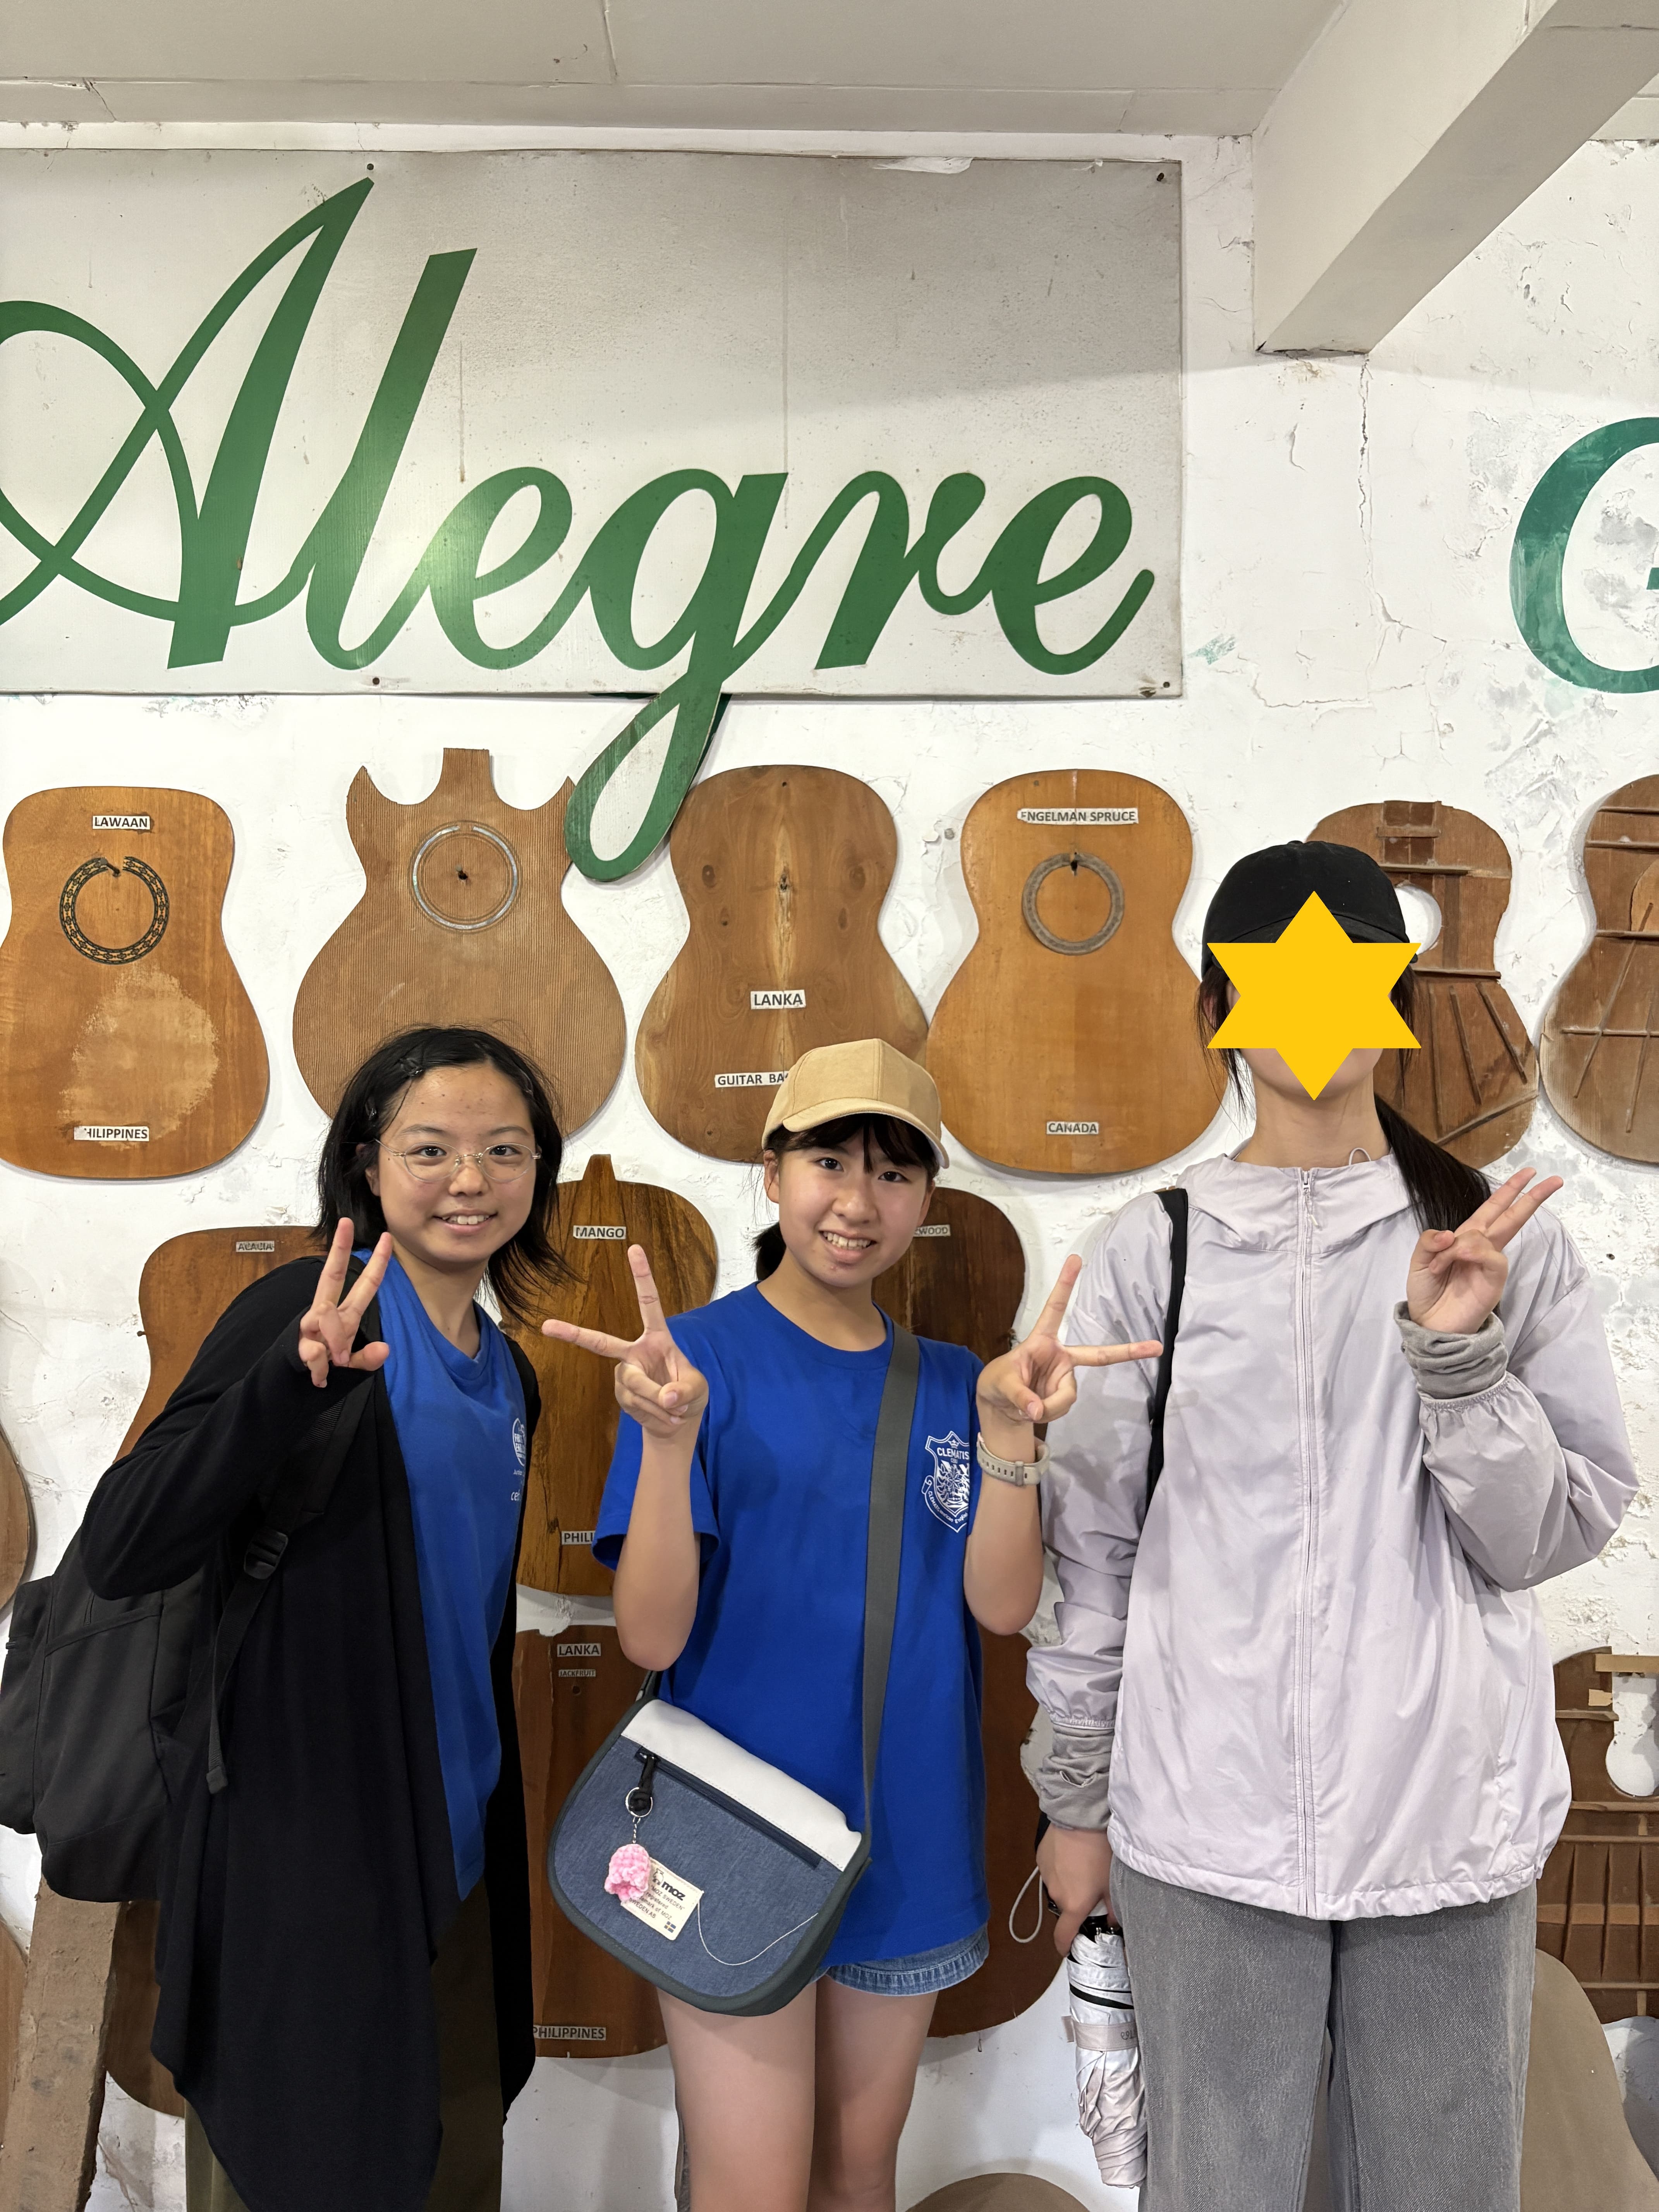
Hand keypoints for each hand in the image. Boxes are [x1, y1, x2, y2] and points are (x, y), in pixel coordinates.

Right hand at [298, 1219, 391, 1387]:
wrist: (294, 1389)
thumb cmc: (326, 1369)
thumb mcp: (352, 1367)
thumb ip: (367, 1358)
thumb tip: (384, 1349)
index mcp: (345, 1316)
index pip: (363, 1285)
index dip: (377, 1263)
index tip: (387, 1237)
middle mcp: (326, 1314)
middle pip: (331, 1275)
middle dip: (339, 1249)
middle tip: (346, 1222)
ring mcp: (309, 1326)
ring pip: (324, 1315)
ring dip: (335, 1341)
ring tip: (337, 1361)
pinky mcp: (296, 1342)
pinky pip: (313, 1350)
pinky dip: (320, 1367)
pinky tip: (320, 1376)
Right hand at [542, 1246, 708, 1443]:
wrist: (676, 1423)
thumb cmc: (689, 1396)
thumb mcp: (697, 1391)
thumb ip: (684, 1391)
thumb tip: (667, 1396)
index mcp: (657, 1338)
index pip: (649, 1302)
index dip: (642, 1276)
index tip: (634, 1247)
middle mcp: (635, 1352)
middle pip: (601, 1342)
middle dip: (572, 1333)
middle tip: (547, 1326)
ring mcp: (624, 1373)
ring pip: (633, 1384)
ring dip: (657, 1402)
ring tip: (673, 1410)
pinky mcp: (620, 1393)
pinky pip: (634, 1403)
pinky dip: (654, 1414)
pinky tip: (664, 1417)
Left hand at [976, 1256, 1160, 1441]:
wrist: (1001, 1406)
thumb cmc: (998, 1382)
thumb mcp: (1000, 1385)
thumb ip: (1019, 1396)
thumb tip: (1037, 1411)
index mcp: (1041, 1340)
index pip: (1054, 1309)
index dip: (1065, 1284)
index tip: (1076, 1258)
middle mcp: (1059, 1356)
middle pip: (1097, 1354)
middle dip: (1128, 1351)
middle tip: (1155, 1348)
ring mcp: (1065, 1376)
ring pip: (1067, 1396)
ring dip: (1049, 1407)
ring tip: (1028, 1407)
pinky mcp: (1064, 1394)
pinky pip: (1063, 1408)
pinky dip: (1048, 1414)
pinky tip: (1036, 1411)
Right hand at [1038, 1823, 1113, 1954]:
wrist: (1080, 1818)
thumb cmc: (1099, 1852)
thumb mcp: (1112, 1882)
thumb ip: (1113, 1908)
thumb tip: (1113, 1922)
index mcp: (1073, 1905)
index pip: (1063, 1936)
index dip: (1065, 1946)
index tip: (1069, 1949)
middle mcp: (1056, 1894)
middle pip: (1066, 1907)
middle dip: (1077, 1902)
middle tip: (1092, 1888)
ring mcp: (1045, 1875)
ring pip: (1059, 1887)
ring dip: (1069, 1883)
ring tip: (1083, 1865)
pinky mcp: (1040, 1857)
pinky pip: (1051, 1870)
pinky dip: (1061, 1867)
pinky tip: (1072, 1853)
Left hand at [1405, 1167, 1562, 1334]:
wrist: (1430, 1325)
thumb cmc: (1427, 1293)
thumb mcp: (1419, 1261)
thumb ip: (1429, 1241)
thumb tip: (1450, 1234)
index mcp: (1466, 1239)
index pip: (1492, 1209)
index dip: (1508, 1191)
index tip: (1529, 1173)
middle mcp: (1482, 1248)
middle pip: (1511, 1216)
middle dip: (1530, 1197)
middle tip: (1553, 1179)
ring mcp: (1490, 1263)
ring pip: (1489, 1234)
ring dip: (1460, 1245)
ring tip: (1439, 1266)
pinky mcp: (1495, 1279)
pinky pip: (1492, 1256)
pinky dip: (1472, 1253)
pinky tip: (1458, 1259)